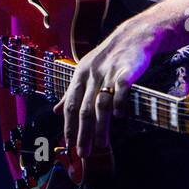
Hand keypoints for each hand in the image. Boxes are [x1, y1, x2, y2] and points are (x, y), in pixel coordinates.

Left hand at [53, 18, 159, 157]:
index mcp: (79, 76)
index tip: (69, 145)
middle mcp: (91, 75)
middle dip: (82, 134)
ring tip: (101, 144)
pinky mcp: (127, 71)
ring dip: (101, 127)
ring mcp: (109, 73)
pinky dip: (120, 105)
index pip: (70, 105)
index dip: (68, 126)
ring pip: (101, 104)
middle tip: (82, 152)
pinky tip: (120, 118)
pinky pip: (121, 90)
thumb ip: (71, 92)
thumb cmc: (108, 57)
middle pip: (84, 109)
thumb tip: (56, 111)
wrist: (132, 36)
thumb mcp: (85, 71)